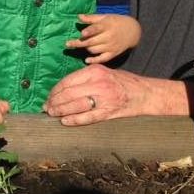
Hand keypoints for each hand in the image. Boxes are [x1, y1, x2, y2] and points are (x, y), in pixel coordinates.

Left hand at [44, 64, 190, 124]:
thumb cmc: (123, 82)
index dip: (55, 91)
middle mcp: (98, 83)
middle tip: (47, 108)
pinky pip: (88, 117)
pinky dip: (74, 120)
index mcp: (95, 71)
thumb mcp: (103, 73)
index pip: (67, 81)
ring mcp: (104, 98)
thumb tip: (62, 90)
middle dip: (55, 102)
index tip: (49, 97)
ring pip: (76, 105)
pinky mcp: (109, 112)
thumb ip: (85, 79)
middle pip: (69, 93)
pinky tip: (65, 121)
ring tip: (52, 114)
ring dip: (61, 111)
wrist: (146, 93)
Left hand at [65, 14, 141, 63]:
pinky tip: (87, 60)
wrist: (133, 31)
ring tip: (82, 44)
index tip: (82, 33)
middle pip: (92, 41)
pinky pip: (103, 59)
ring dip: (86, 48)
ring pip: (94, 50)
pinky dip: (94, 60)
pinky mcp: (113, 54)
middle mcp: (109, 37)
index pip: (97, 29)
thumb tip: (78, 16)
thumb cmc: (116, 22)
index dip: (90, 31)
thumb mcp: (105, 17)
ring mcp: (111, 46)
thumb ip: (91, 18)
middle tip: (68, 44)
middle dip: (79, 43)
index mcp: (106, 26)